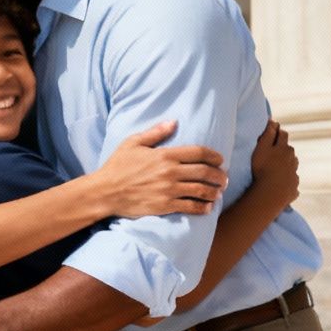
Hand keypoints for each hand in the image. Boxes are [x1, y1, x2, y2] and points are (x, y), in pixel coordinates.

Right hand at [90, 120, 227, 217]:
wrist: (105, 192)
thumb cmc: (117, 166)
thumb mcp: (133, 143)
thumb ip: (155, 133)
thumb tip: (173, 122)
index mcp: (165, 155)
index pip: (199, 153)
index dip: (214, 156)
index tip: (220, 160)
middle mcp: (170, 172)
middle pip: (205, 172)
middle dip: (219, 175)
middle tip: (224, 178)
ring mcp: (169, 190)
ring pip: (201, 190)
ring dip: (214, 191)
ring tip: (219, 192)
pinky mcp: (165, 206)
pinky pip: (190, 207)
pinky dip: (203, 207)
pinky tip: (208, 207)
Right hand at [248, 118, 298, 208]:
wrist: (271, 193)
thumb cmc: (263, 168)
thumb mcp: (262, 148)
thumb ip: (268, 134)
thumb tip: (273, 121)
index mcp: (285, 148)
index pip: (283, 135)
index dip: (277, 132)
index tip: (273, 131)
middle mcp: (293, 160)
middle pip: (289, 150)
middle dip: (283, 149)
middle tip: (273, 152)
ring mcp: (294, 174)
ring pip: (292, 166)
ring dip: (287, 165)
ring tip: (277, 168)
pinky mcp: (294, 188)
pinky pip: (291, 182)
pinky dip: (288, 181)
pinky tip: (282, 185)